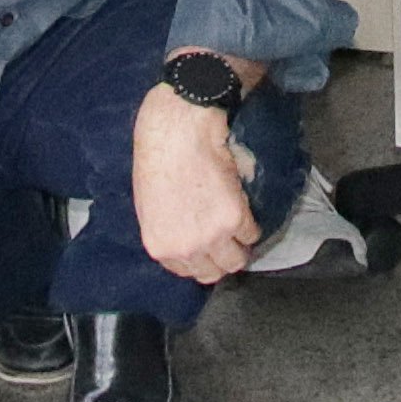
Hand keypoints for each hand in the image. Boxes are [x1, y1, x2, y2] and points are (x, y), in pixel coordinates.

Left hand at [128, 84, 259, 285]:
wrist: (179, 129)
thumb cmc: (157, 156)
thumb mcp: (149, 203)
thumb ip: (167, 230)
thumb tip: (184, 236)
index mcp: (160, 246)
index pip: (187, 272)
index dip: (200, 258)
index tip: (208, 247)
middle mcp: (186, 249)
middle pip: (214, 272)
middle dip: (221, 257)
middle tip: (226, 237)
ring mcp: (211, 237)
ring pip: (236, 260)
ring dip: (239, 245)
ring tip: (238, 225)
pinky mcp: (235, 219)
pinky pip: (251, 233)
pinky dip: (251, 222)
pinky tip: (242, 204)